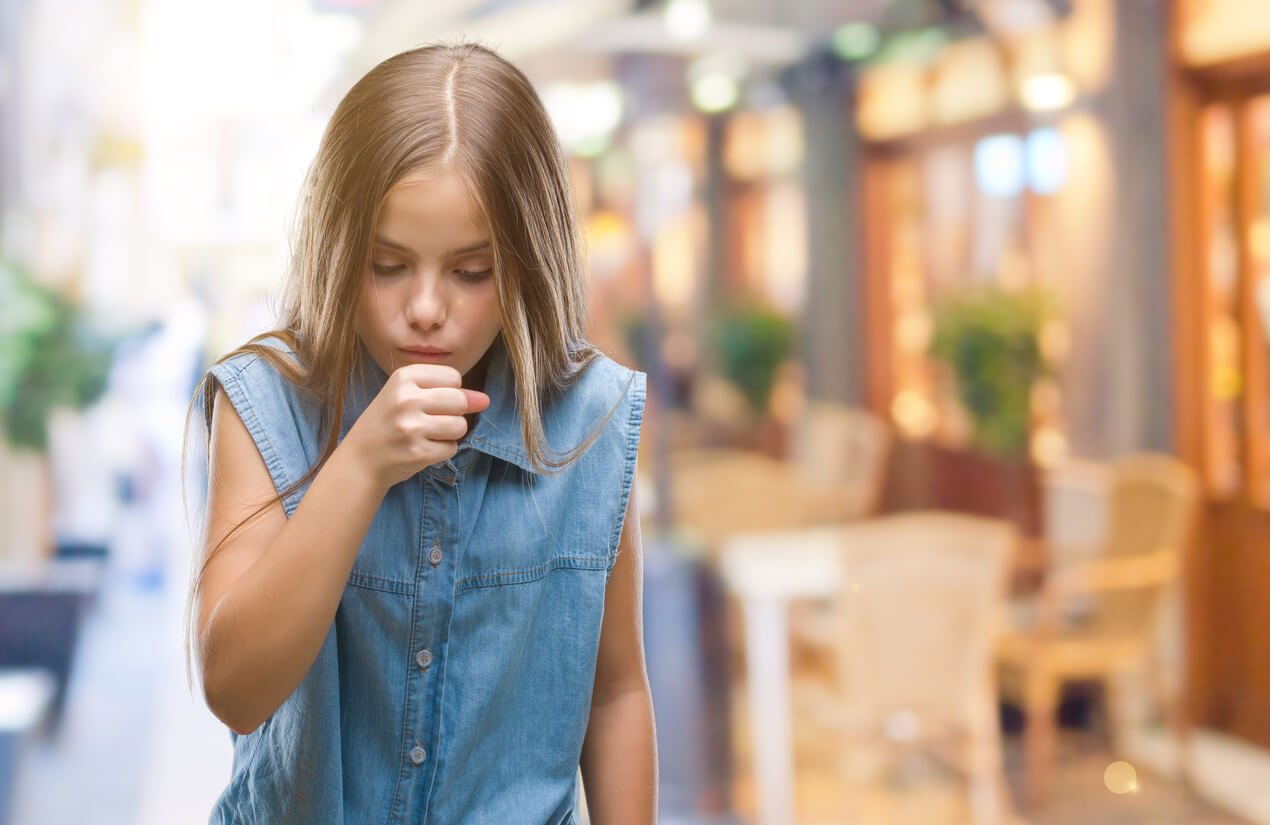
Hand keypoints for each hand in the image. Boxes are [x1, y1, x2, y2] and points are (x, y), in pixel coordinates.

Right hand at [343, 363, 490, 489]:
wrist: (360, 459)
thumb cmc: (388, 423)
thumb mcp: (408, 396)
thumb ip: (448, 393)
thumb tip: (485, 400)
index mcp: (403, 377)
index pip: (453, 376)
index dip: (450, 391)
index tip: (430, 400)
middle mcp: (407, 399)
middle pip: (460, 400)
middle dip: (454, 413)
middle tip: (431, 420)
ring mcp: (412, 427)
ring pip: (460, 426)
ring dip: (450, 434)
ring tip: (427, 435)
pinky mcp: (418, 452)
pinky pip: (451, 448)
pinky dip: (442, 450)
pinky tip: (422, 449)